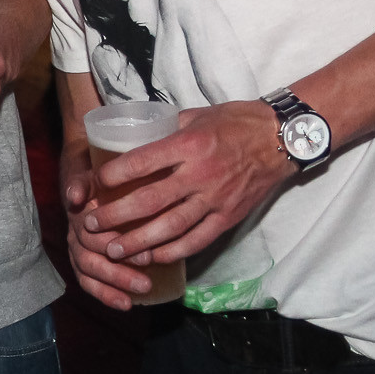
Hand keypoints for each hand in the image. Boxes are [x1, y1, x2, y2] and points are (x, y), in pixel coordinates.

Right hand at [59, 139, 154, 309]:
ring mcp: (77, 246)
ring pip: (88, 272)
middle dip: (118, 274)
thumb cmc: (97, 172)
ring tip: (137, 295)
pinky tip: (125, 304)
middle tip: (145, 282)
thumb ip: (81, 181)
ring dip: (112, 286)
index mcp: (78, 215)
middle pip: (90, 259)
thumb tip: (74, 197)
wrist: (85, 171)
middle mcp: (74, 233)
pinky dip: (104, 293)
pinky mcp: (83, 257)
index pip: (91, 238)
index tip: (145, 256)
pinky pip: (88, 279)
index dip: (115, 248)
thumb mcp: (92, 171)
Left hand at [83, 101, 293, 267]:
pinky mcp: (229, 217)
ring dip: (139, 243)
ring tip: (114, 251)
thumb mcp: (196, 115)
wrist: (282, 139)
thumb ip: (166, 130)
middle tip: (92, 226)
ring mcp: (216, 199)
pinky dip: (173, 252)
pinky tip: (153, 257)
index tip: (94, 184)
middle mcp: (201, 174)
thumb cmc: (236, 122)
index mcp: (189, 145)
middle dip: (116, 217)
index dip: (114, 175)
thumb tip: (134, 138)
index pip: (142, 162)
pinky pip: (198, 240)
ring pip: (171, 227)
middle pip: (150, 201)